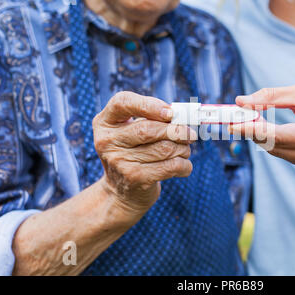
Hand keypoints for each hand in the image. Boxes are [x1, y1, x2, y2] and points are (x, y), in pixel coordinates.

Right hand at [93, 91, 195, 214]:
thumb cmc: (134, 153)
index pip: (123, 102)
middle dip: (176, 130)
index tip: (170, 113)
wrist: (121, 192)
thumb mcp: (133, 131)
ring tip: (184, 150)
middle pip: (148, 129)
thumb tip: (181, 114)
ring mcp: (119, 161)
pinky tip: (183, 165)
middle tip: (190, 134)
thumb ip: (152, 118)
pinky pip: (171, 166)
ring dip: (183, 148)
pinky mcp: (135, 179)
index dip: (149, 105)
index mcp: (105, 122)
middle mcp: (107, 141)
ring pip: (165, 148)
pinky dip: (185, 164)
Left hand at [229, 84, 294, 170]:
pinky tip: (269, 130)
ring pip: (277, 152)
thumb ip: (270, 97)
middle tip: (235, 117)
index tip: (231, 124)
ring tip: (251, 120)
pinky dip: (274, 143)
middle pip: (275, 146)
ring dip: (261, 137)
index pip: (278, 136)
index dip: (252, 131)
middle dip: (253, 132)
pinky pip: (286, 155)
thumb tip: (241, 102)